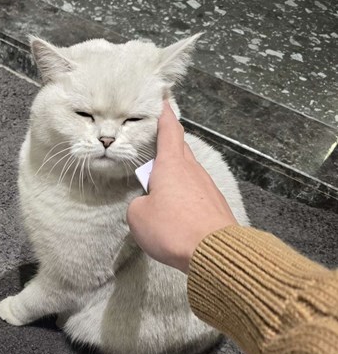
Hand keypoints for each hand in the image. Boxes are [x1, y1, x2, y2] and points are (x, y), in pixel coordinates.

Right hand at [127, 100, 238, 272]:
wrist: (215, 253)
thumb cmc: (174, 229)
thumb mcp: (138, 217)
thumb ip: (139, 204)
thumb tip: (148, 204)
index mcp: (172, 165)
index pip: (169, 130)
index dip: (164, 115)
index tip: (163, 101)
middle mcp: (192, 171)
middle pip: (180, 150)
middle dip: (167, 146)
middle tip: (154, 146)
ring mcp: (207, 188)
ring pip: (188, 174)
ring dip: (175, 177)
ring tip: (160, 188)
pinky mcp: (215, 206)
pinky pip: (196, 194)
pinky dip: (184, 197)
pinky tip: (176, 212)